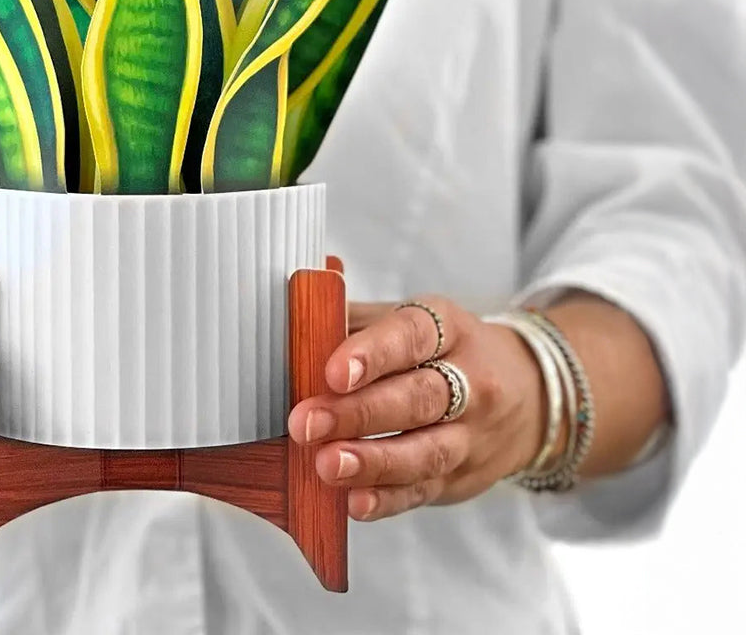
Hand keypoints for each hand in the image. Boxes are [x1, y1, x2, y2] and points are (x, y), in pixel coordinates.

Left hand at [288, 296, 545, 520]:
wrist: (528, 390)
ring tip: (326, 465)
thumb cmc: (441, 349)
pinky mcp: (463, 478)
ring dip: (373, 462)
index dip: (374, 354)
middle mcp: (470, 381)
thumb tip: (296, 324)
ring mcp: (471, 434)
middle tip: (306, 423)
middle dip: (358, 414)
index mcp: (448, 328)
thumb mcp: (409, 320)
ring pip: (425, 451)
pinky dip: (388, 500)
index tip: (334, 372)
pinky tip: (354, 502)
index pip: (411, 336)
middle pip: (417, 398)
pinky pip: (425, 491)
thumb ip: (354, 321)